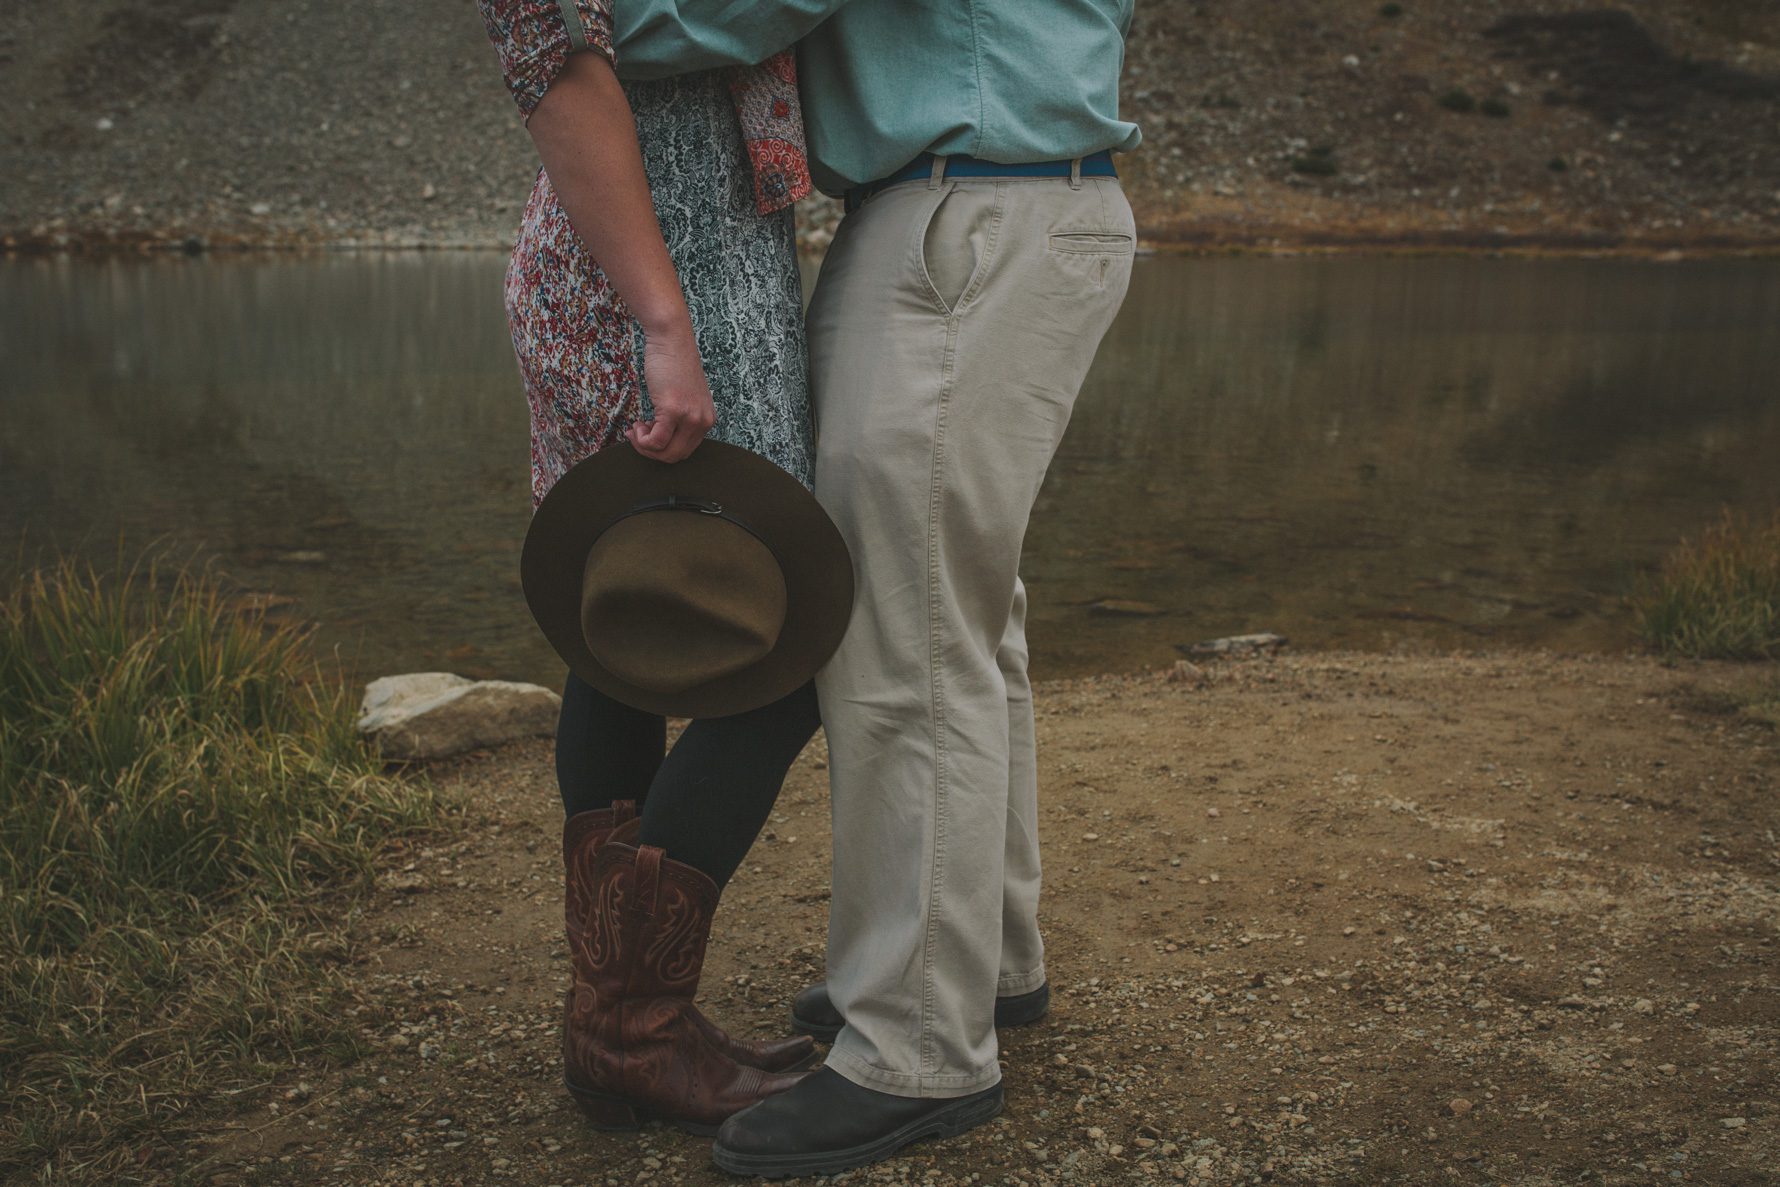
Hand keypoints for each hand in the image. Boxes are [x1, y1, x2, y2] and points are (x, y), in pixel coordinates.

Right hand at [627, 319, 715, 462]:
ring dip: (645, 446)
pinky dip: (642, 439)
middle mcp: (703, 421)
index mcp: (707, 420)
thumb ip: (680, 419)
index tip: (647, 437)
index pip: (686, 451)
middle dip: (652, 452)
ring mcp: (689, 417)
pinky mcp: (673, 410)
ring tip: (637, 428)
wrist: (671, 339)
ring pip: (666, 453)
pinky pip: (656, 441)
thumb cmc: (673, 364)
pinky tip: (637, 425)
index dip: (663, 449)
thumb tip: (659, 441)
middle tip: (637, 436)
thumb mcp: (684, 398)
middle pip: (676, 456)